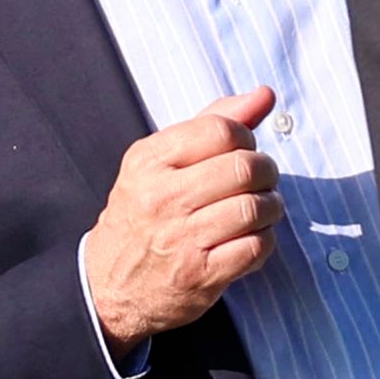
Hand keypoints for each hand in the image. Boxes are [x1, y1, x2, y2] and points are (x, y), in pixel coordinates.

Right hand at [85, 87, 284, 351]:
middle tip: (261, 180)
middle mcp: (162, 198)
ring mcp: (181, 239)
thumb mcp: (161, 160)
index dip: (246, 139)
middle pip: (243, 168)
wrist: (108, 283)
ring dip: (271, 206)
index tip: (243, 151)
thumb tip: (265, 95)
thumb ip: (213, 122)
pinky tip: (252, 238)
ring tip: (262, 208)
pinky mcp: (200, 275)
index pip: (221, 130)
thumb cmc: (144, 213)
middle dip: (266, 172)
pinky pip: (256, 247)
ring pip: (255, 208)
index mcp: (149, 161)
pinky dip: (264, 240)